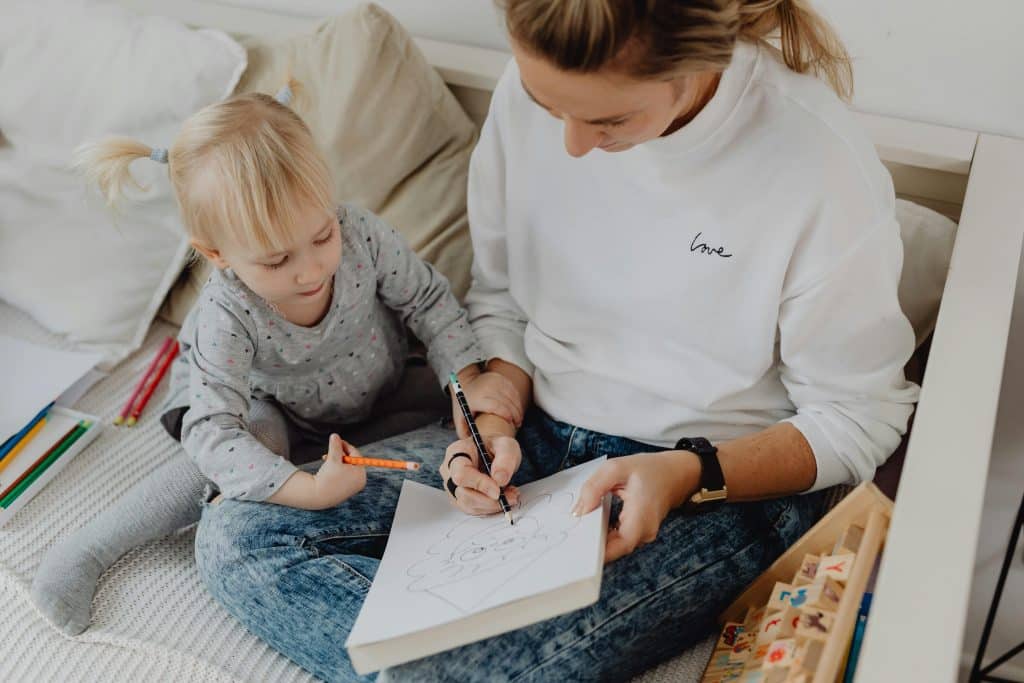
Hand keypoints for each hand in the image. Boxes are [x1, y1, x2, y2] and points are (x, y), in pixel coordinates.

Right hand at [314, 434, 367, 507]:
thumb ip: (335, 446)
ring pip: (347, 468)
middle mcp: (360, 481)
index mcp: (361, 474)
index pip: (356, 455)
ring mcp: (354, 487)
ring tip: (326, 459)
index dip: (346, 446)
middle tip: (331, 450)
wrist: (318, 496)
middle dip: (341, 454)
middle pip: (353, 461)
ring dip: (337, 461)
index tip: (338, 441)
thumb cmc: (327, 477)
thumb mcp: (332, 458)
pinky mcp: (346, 490)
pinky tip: (328, 468)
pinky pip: (344, 476)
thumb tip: (335, 435)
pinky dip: (337, 470)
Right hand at [439, 434, 521, 514]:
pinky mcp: (460, 499)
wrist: (492, 453)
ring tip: (511, 495)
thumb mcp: (506, 445)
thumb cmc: (496, 447)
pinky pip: (474, 510)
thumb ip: (505, 459)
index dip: (479, 484)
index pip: (461, 473)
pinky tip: (504, 498)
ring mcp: (452, 487)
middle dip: (489, 500)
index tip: (498, 490)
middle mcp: (449, 470)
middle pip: (463, 494)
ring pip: (468, 505)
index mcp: (456, 452)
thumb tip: (499, 480)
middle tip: (512, 496)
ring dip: (492, 505)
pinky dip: (491, 508)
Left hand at [452, 369, 523, 438]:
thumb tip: (474, 443)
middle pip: (506, 402)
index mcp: (476, 398)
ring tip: (518, 418)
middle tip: (518, 424)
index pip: (495, 406)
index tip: (510, 422)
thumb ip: (464, 431)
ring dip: (518, 408)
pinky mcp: (500, 378)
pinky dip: (517, 400)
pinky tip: (517, 408)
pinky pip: (513, 390)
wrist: (466, 383)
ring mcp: (494, 381)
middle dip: (515, 414)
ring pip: (512, 395)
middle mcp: (486, 388)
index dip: (505, 414)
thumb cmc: (465, 405)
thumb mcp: (460, 417)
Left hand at [572, 451, 698, 562]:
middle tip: (568, 535)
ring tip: (576, 528)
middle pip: (613, 549)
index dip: (595, 551)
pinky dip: (603, 533)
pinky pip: (618, 539)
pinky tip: (590, 524)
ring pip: (615, 545)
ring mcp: (643, 535)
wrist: (676, 473)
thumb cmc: (649, 469)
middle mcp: (644, 533)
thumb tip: (578, 511)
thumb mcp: (617, 468)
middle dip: (590, 544)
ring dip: (596, 539)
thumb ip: (594, 487)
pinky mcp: (639, 533)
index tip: (574, 547)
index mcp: (641, 517)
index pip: (618, 546)